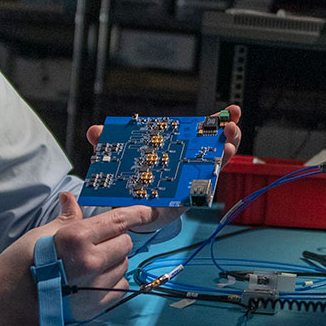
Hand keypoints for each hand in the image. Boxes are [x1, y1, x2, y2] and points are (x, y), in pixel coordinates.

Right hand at [0, 192, 156, 325]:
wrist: (5, 303)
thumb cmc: (20, 264)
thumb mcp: (41, 234)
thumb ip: (67, 218)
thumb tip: (71, 199)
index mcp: (77, 238)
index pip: (119, 220)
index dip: (139, 213)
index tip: (151, 211)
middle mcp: (91, 261)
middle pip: (125, 243)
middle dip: (115, 240)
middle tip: (96, 244)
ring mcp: (95, 286)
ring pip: (124, 265)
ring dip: (113, 262)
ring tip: (89, 266)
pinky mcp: (96, 306)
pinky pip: (120, 287)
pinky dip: (112, 281)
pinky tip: (92, 281)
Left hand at [85, 105, 241, 232]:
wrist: (129, 215)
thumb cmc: (129, 186)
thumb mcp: (118, 163)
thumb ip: (107, 146)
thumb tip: (95, 132)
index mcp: (176, 151)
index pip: (198, 132)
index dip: (214, 122)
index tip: (230, 110)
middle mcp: (187, 163)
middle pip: (212, 145)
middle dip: (226, 132)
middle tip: (230, 123)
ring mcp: (190, 179)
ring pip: (214, 164)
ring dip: (225, 152)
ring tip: (229, 144)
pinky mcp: (188, 197)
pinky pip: (204, 186)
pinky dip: (212, 175)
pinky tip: (219, 166)